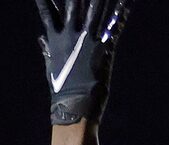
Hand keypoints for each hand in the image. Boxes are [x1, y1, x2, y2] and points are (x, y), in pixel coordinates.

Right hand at [37, 0, 129, 125]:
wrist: (74, 109)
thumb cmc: (62, 91)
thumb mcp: (52, 68)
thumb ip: (47, 50)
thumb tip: (41, 39)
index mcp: (56, 39)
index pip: (48, 12)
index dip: (44, 1)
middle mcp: (71, 36)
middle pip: (73, 4)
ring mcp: (87, 40)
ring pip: (95, 9)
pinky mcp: (104, 48)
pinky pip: (115, 24)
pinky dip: (122, 12)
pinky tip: (127, 2)